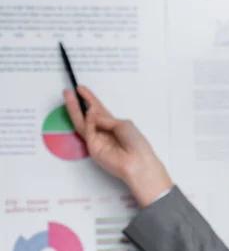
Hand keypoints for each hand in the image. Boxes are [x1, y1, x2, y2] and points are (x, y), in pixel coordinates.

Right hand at [63, 86, 172, 206]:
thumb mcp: (123, 124)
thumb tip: (91, 113)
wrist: (138, 161)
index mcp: (112, 124)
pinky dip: (89, 121)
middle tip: (68, 92)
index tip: (80, 89)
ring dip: (74, 109)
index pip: (98, 109)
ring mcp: (96, 140)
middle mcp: (102, 131)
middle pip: (86, 115)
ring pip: (81, 123)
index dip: (89, 98)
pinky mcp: (92, 148)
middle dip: (76, 104)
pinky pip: (88, 131)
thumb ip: (105, 119)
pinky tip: (90, 112)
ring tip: (69, 97)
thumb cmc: (136, 143)